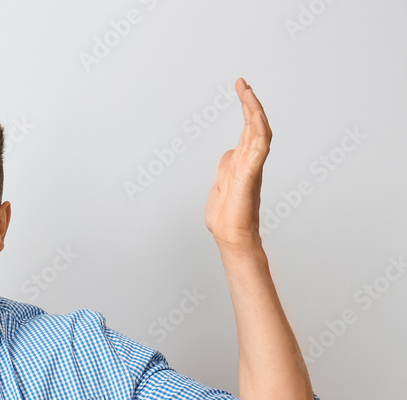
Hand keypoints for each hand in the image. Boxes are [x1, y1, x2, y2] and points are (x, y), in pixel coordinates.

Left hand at [204, 78, 271, 250]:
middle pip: (255, 125)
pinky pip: (259, 151)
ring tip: (247, 92)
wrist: (230, 237)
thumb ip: (227, 166)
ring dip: (253, 111)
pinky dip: (259, 133)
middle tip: (242, 82)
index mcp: (243, 162)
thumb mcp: (221, 184)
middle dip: (249, 102)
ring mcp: (251, 168)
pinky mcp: (249, 177)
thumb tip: (230, 151)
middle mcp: (251, 161)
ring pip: (258, 133)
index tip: (241, 87)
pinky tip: (256, 118)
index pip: (248, 129)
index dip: (247, 108)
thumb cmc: (228, 216)